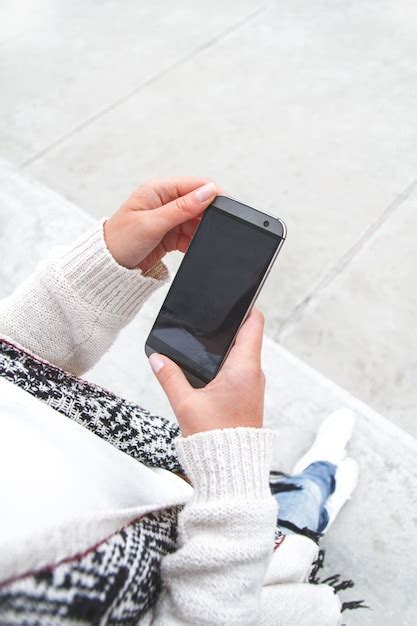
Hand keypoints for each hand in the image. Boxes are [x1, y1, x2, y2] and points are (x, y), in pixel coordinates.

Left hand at [104, 177, 216, 272]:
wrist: (107, 268)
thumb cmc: (120, 242)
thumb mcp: (152, 223)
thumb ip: (182, 208)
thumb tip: (208, 192)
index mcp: (157, 190)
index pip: (193, 184)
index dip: (212, 193)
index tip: (227, 206)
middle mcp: (163, 201)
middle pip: (197, 203)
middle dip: (206, 216)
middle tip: (213, 230)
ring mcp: (167, 219)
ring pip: (195, 221)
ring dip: (199, 231)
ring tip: (197, 241)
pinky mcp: (168, 235)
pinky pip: (189, 235)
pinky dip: (193, 242)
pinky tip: (193, 248)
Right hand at [149, 308, 265, 435]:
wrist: (231, 469)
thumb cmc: (215, 439)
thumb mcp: (185, 404)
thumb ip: (169, 377)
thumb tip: (157, 358)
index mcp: (244, 368)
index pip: (254, 324)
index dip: (245, 306)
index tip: (232, 298)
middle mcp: (254, 373)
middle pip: (247, 336)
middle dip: (228, 326)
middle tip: (208, 317)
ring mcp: (253, 385)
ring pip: (243, 354)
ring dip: (226, 346)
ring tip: (204, 340)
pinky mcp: (248, 396)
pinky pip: (240, 370)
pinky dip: (226, 363)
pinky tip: (207, 367)